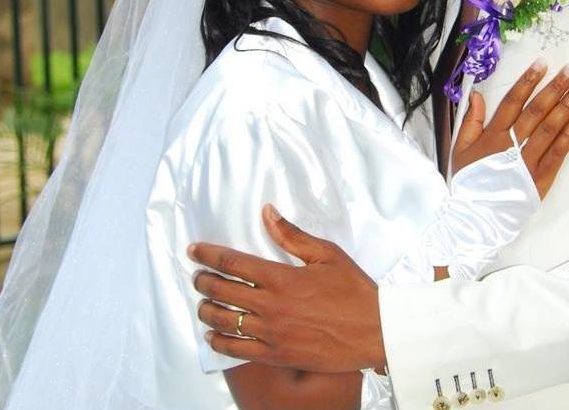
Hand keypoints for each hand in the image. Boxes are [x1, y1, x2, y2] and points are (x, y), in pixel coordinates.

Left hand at [190, 204, 384, 371]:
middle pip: (222, 291)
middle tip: (196, 275)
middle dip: (203, 281)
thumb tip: (267, 213)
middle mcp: (271, 306)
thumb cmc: (353, 290)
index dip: (208, 255)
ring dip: (206, 309)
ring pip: (224, 321)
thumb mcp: (326, 255)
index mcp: (282, 278)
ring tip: (202, 302)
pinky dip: (219, 341)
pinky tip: (212, 334)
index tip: (193, 250)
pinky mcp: (276, 355)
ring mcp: (271, 333)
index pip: (233, 262)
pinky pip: (237, 350)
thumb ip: (292, 235)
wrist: (374, 331)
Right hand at [452, 62, 568, 196]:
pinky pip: (557, 154)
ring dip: (566, 107)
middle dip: (555, 88)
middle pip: (536, 110)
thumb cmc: (468, 181)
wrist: (475, 216)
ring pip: (549, 128)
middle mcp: (512, 144)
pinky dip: (568, 136)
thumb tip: (477, 94)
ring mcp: (528, 161)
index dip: (528, 81)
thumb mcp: (460, 148)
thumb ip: (471, 120)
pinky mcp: (541, 178)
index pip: (513, 102)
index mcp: (493, 135)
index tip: (542, 64)